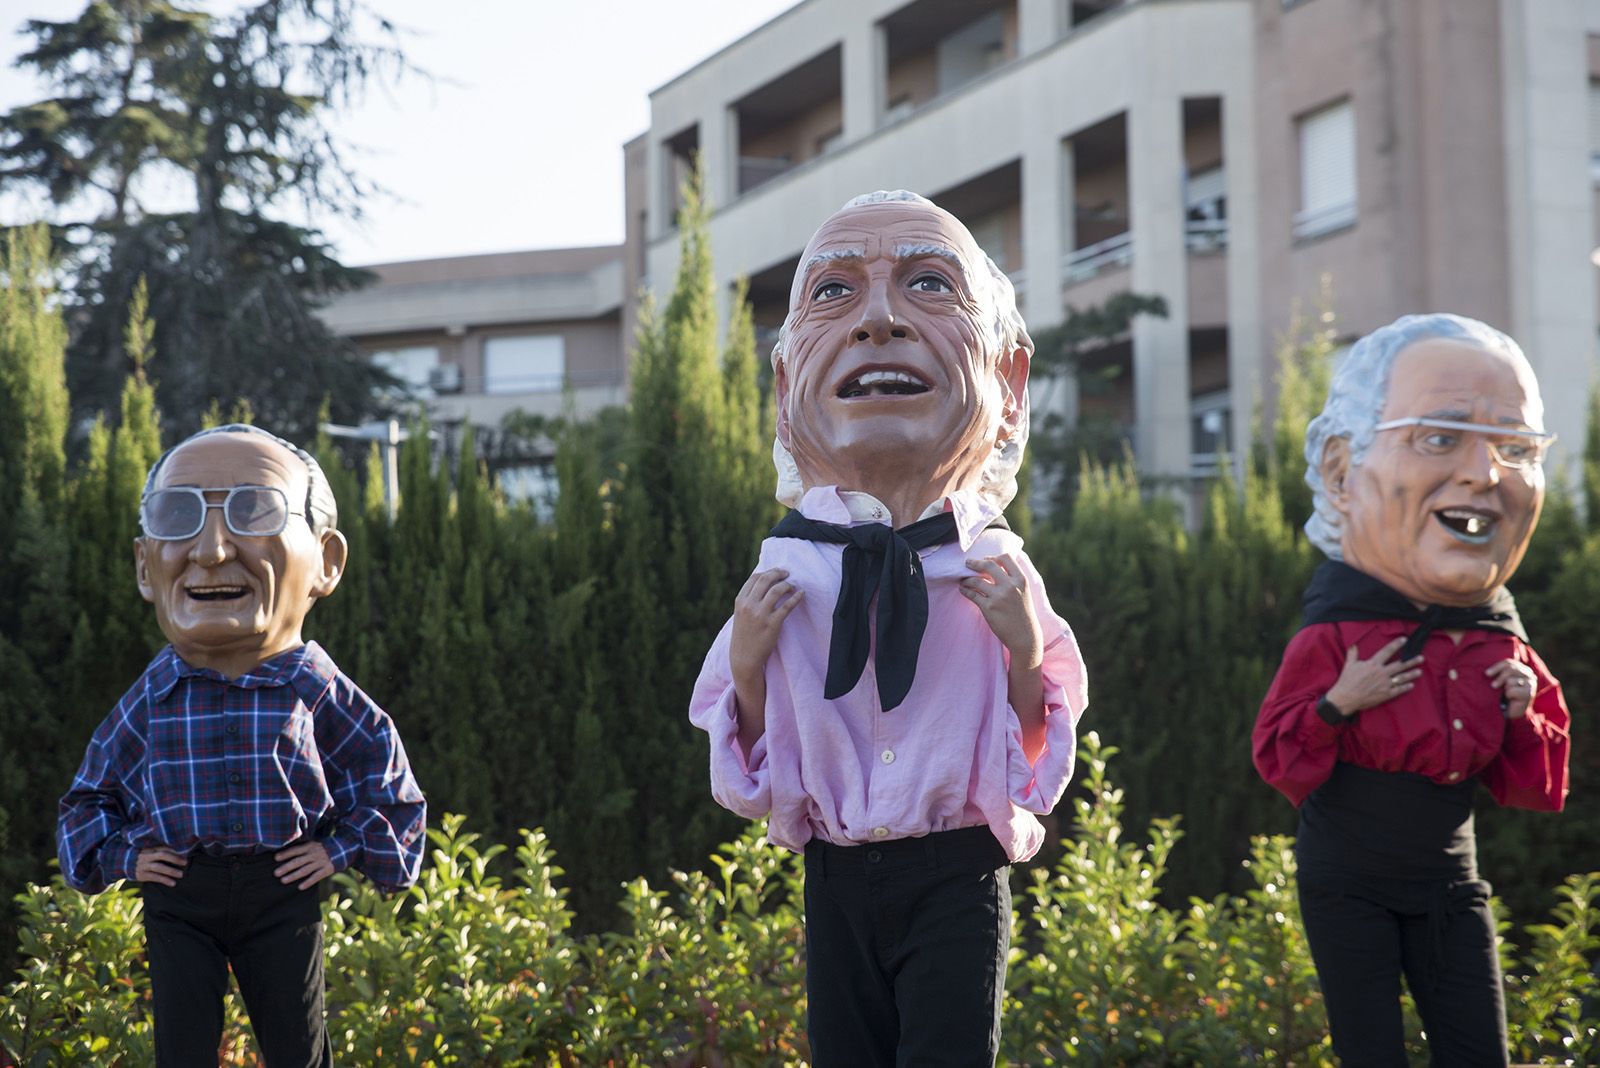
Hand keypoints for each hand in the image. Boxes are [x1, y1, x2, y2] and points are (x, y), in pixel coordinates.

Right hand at [134, 847, 187, 886]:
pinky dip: (165, 880)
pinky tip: (173, 883)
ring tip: (181, 875)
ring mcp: (144, 866)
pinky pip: (155, 877)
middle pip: (162, 855)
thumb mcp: (148, 851)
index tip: (186, 852)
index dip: (174, 849)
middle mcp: (146, 856)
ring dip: (171, 871)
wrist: (122, 864)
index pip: (163, 847)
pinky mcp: (142, 875)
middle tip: (185, 862)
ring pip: (159, 867)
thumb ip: (159, 851)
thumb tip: (178, 851)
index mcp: (150, 849)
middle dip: (174, 858)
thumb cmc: (142, 858)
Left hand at [274, 840, 334, 888]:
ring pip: (305, 870)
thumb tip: (285, 853)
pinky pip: (316, 877)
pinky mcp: (327, 869)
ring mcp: (321, 862)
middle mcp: (315, 854)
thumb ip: (303, 849)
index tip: (276, 858)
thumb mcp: (314, 844)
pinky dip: (308, 882)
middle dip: (286, 867)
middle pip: (298, 861)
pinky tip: (300, 887)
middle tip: (276, 873)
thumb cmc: (323, 848)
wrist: (343, 849)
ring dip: (294, 875)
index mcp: (310, 846)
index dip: (286, 854)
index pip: (296, 850)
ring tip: (283, 880)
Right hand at [729, 569, 802, 686]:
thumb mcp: (741, 614)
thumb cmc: (744, 635)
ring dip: (787, 585)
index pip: (754, 578)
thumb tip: (764, 584)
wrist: (744, 658)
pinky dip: (796, 597)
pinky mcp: (772, 624)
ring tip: (792, 587)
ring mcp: (760, 614)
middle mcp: (749, 605)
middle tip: (787, 574)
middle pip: (766, 579)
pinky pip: (787, 606)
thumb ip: (749, 600)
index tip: (776, 573)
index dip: (767, 572)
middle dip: (778, 573)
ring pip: (777, 590)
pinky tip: (801, 594)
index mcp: (740, 601)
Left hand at [961, 554, 1041, 665]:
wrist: (1025, 636)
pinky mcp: (989, 607)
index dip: (993, 556)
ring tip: (963, 581)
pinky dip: (965, 590)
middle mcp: (1010, 585)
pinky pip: (972, 594)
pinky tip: (963, 590)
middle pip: (988, 564)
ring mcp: (999, 596)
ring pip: (976, 580)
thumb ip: (1013, 579)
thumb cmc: (1023, 613)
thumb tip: (995, 566)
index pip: (1005, 558)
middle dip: (975, 562)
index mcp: (1021, 580)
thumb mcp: (1023, 592)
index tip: (986, 559)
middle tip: (967, 563)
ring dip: (967, 579)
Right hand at [1324, 637, 1424, 715]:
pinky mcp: (1385, 694)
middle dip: (1411, 661)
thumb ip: (1353, 653)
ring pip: (1402, 677)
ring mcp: (1385, 684)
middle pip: (1400, 665)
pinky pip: (1398, 690)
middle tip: (1421, 658)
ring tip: (1420, 671)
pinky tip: (1412, 685)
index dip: (1396, 645)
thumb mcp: (1349, 665)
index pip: (1387, 651)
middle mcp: (1381, 673)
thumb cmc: (1346, 681)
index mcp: (1373, 664)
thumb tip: (1353, 643)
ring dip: (1412, 674)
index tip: (1404, 640)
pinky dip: (1406, 687)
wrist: (1346, 698)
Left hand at [1486, 658, 1536, 719]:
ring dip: (1505, 688)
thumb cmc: (1504, 695)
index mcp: (1522, 669)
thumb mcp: (1501, 681)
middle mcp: (1529, 674)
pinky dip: (1508, 695)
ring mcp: (1531, 683)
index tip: (1486, 674)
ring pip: (1510, 680)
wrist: (1511, 712)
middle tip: (1493, 686)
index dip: (1496, 667)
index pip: (1508, 662)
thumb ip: (1499, 673)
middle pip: (1510, 669)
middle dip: (1499, 678)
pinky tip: (1512, 699)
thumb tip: (1487, 670)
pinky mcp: (1529, 692)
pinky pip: (1512, 690)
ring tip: (1507, 694)